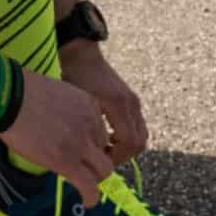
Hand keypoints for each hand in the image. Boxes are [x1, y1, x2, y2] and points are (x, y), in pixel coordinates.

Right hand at [0, 70, 114, 203]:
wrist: (9, 96)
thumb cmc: (20, 91)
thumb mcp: (55, 94)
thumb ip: (65, 110)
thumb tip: (57, 125)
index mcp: (89, 105)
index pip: (101, 131)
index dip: (92, 144)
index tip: (81, 152)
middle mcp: (91, 124)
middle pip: (106, 150)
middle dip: (96, 161)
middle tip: (82, 169)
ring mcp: (80, 143)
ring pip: (103, 169)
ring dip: (95, 178)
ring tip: (84, 185)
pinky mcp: (66, 161)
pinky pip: (89, 185)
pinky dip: (91, 197)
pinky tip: (87, 202)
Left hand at [56, 41, 148, 165]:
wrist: (82, 55)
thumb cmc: (74, 77)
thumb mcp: (77, 104)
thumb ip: (85, 128)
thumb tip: (85, 155)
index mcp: (118, 104)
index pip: (129, 142)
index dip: (116, 157)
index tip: (98, 160)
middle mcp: (131, 104)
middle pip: (139, 142)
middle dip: (123, 156)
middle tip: (102, 158)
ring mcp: (134, 102)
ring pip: (141, 135)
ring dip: (126, 147)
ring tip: (104, 148)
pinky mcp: (132, 101)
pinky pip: (137, 126)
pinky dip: (127, 137)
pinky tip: (107, 136)